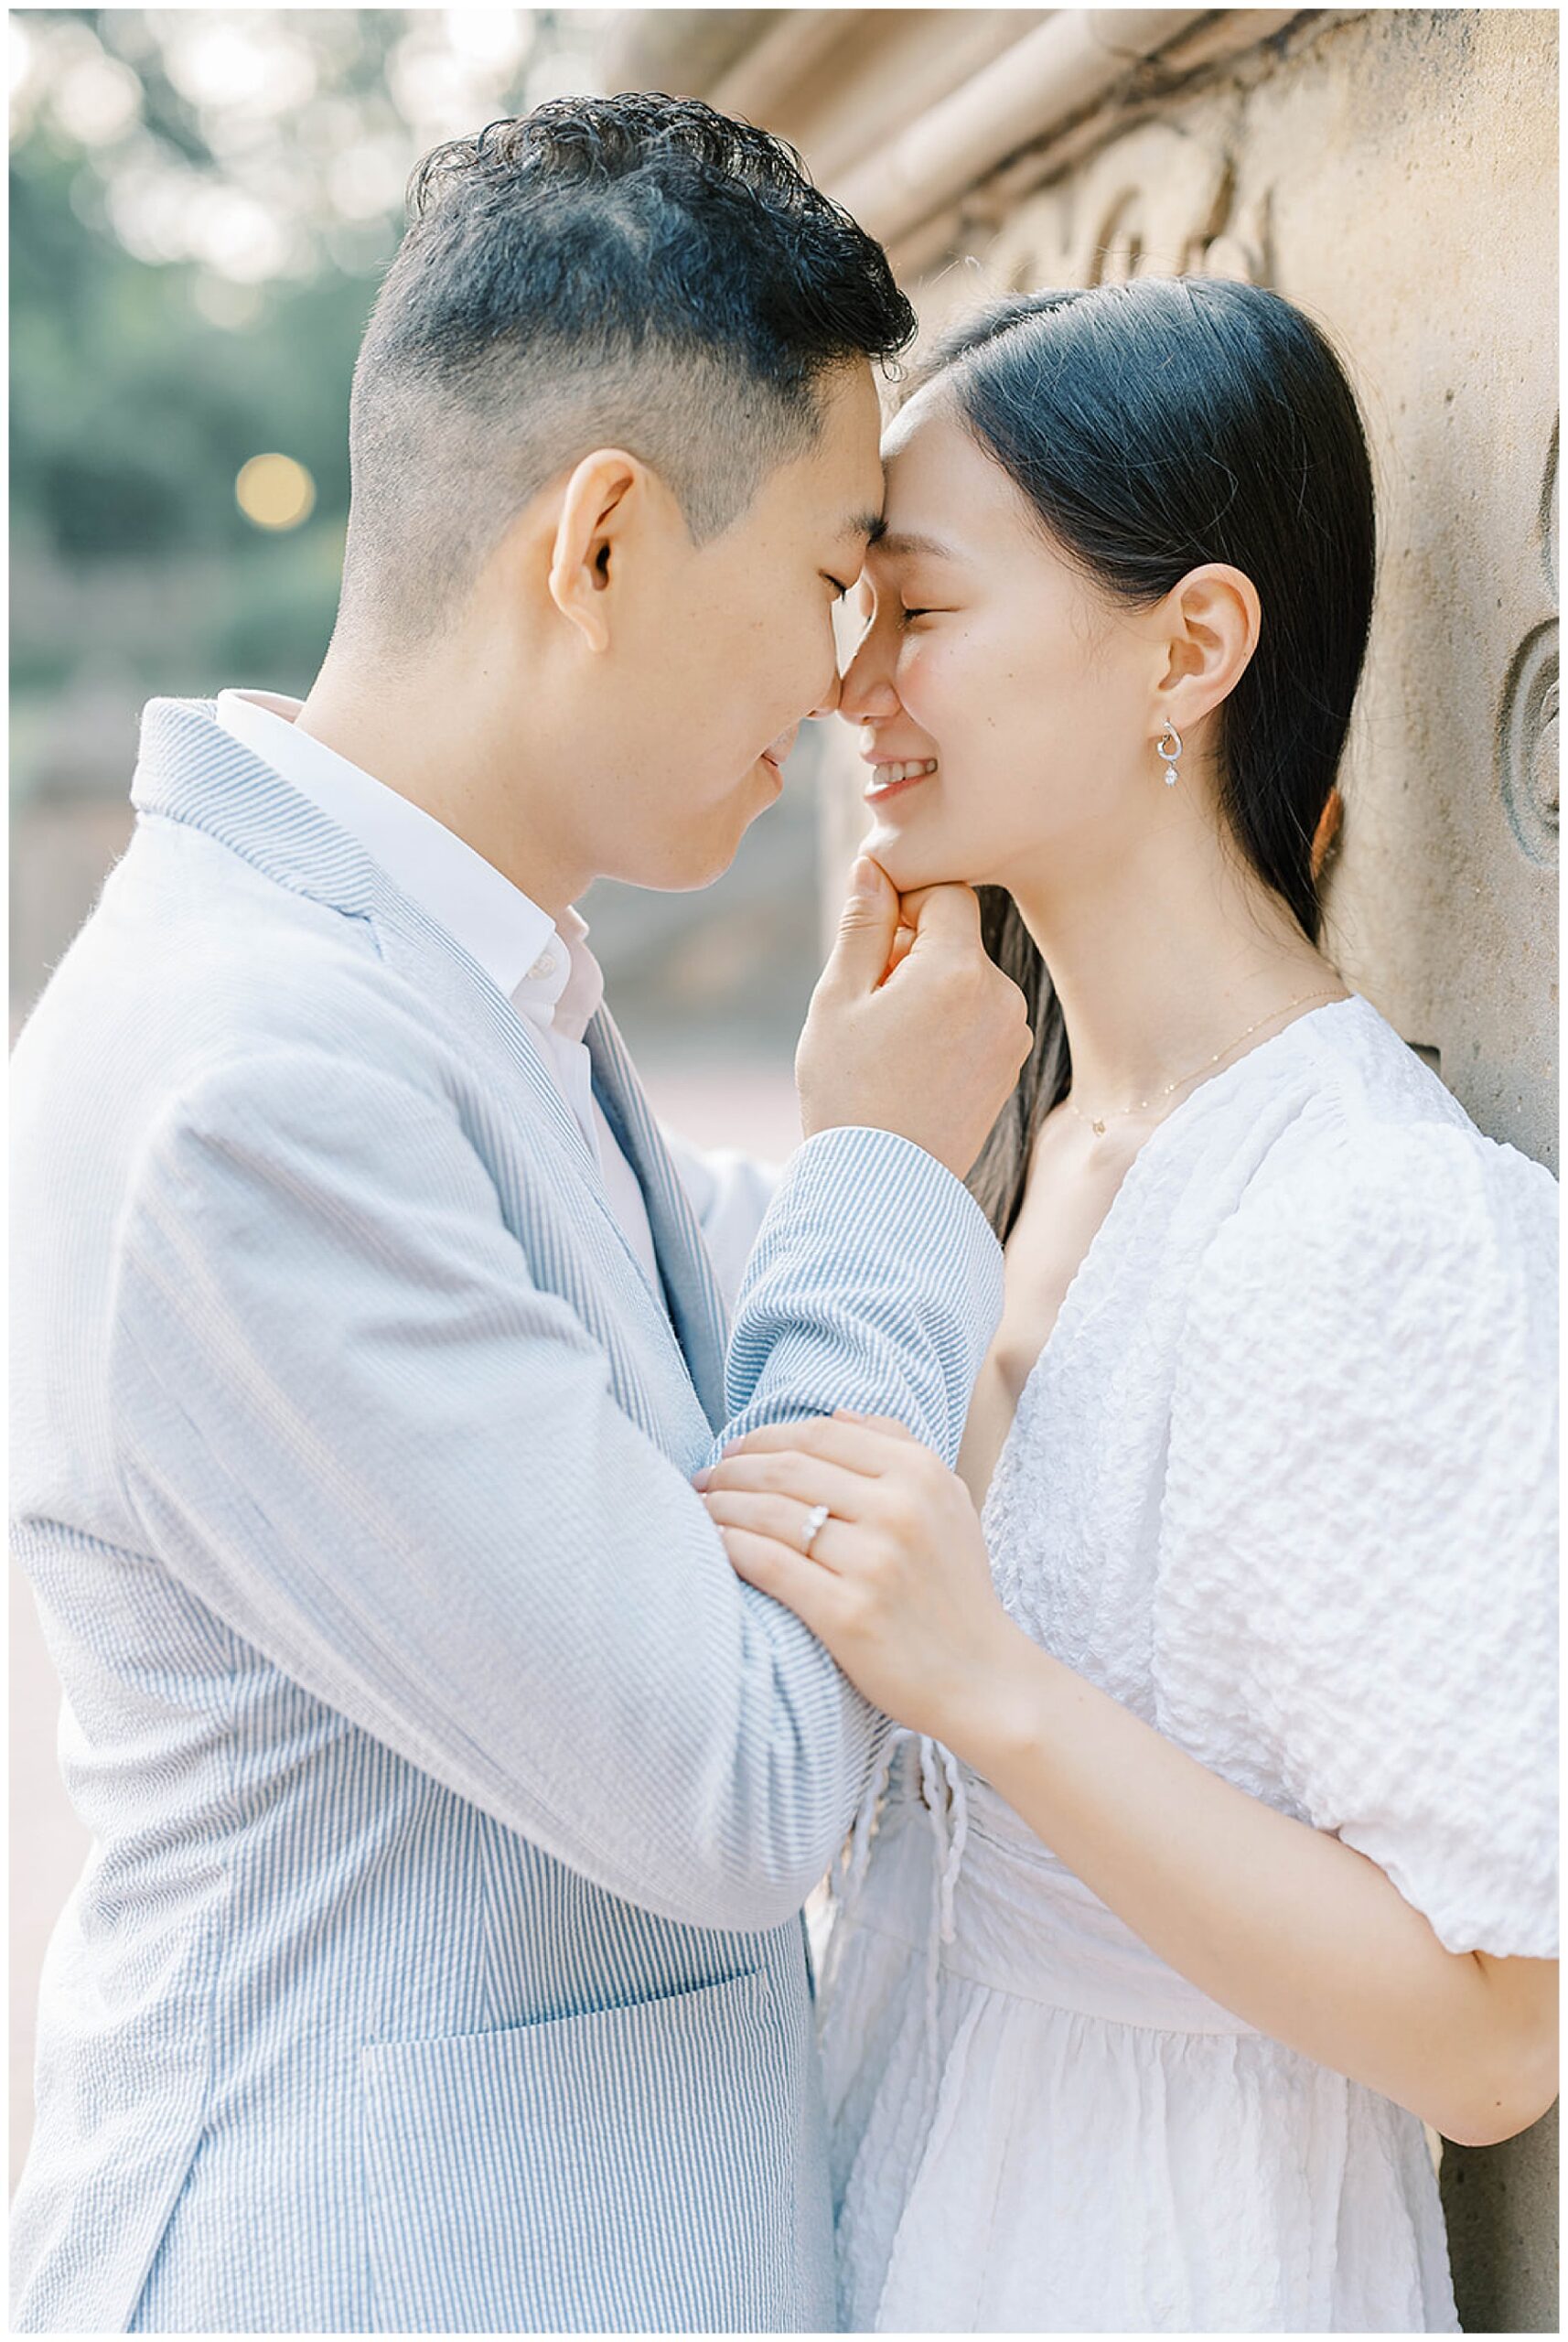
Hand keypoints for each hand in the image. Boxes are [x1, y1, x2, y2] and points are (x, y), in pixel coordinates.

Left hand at [693, 1410, 1021, 1746]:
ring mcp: (873, 1562)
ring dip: (721, 1506)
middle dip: (732, 1469)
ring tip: (699, 1509)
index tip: (734, 1451)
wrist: (981, 1678)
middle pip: (787, 1469)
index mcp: (920, 1473)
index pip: (819, 1435)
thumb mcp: (948, 1501)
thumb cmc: (955, 1588)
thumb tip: (834, 1415)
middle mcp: (899, 1509)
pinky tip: (711, 1544)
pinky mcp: (846, 1613)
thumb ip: (897, 1446)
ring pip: (769, 1513)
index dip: (764, 1437)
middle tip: (703, 1480)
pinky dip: (729, 1547)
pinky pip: (768, 1564)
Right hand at [795, 857, 1031, 1182]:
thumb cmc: (847, 1093)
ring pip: (969, 979)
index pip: (948, 894)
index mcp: (958, 971)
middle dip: (915, 954)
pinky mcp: (1013, 1065)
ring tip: (892, 1045)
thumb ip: (862, 925)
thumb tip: (872, 866)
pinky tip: (915, 1068)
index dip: (906, 906)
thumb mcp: (837, 999)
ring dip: (933, 991)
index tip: (873, 946)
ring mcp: (1013, 1035)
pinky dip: (950, 1025)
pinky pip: (981, 1017)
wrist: (879, 1183)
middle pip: (959, 938)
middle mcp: (1001, 997)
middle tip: (872, 1007)